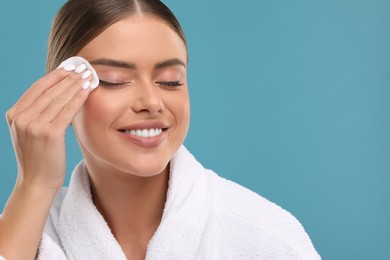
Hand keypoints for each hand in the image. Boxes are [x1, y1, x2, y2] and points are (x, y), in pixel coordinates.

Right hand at [6, 65, 91, 190]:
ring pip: (59, 98)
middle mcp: (21, 118)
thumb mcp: (30, 132)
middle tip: (82, 67)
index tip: (70, 67)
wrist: (36, 182)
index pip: (37, 88)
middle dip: (68, 77)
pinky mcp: (48, 134)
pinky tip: (87, 90)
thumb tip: (58, 92)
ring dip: (75, 85)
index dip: (55, 75)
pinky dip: (78, 98)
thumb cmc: (38, 157)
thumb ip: (38, 113)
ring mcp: (33, 126)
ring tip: (87, 75)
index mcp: (14, 114)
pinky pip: (67, 111)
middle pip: (49, 91)